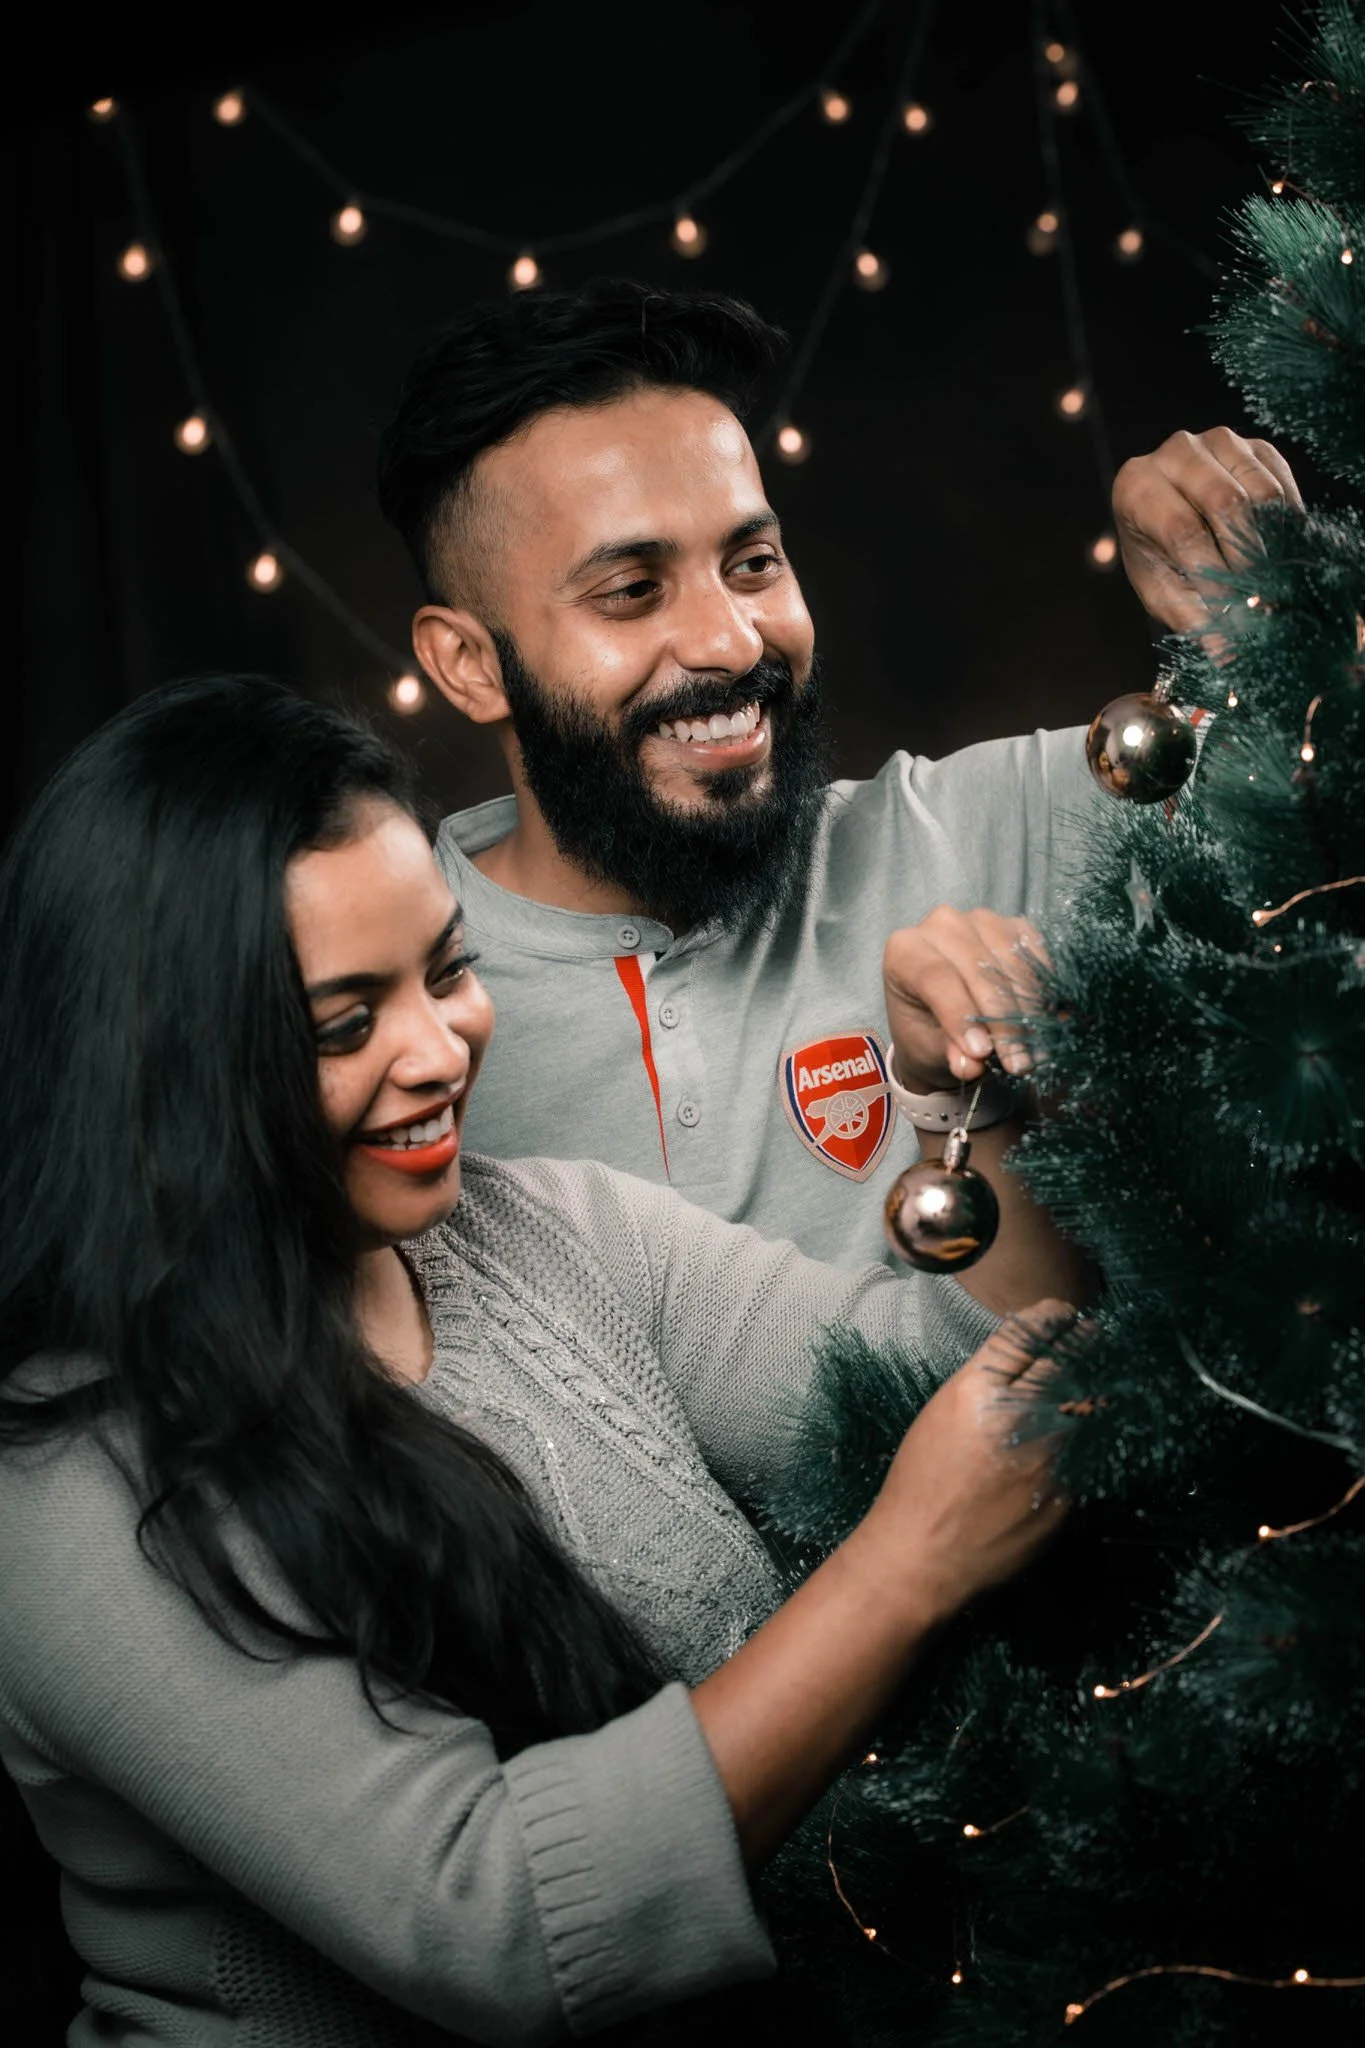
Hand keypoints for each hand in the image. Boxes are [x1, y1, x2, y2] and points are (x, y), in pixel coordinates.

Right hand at [865, 1301, 1073, 1622]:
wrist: (923, 1557)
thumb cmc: (921, 1482)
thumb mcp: (942, 1414)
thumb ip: (988, 1384)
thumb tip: (1031, 1358)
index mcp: (977, 1393)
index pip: (1028, 1335)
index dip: (1052, 1316)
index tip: (1064, 1312)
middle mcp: (1018, 1419)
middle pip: (1068, 1363)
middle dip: (1083, 1344)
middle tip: (1092, 1335)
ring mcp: (1048, 1459)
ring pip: (1085, 1409)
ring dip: (1087, 1393)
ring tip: (1086, 1385)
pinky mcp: (1066, 1495)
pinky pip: (1082, 1456)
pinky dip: (1079, 1445)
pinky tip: (1063, 1448)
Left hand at [884, 906, 1047, 1092]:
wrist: (945, 1016)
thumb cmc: (928, 1029)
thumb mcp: (930, 1047)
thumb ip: (948, 1052)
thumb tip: (971, 1065)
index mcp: (904, 949)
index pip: (937, 977)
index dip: (961, 1016)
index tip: (981, 1052)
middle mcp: (941, 924)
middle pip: (980, 970)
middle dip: (1002, 1021)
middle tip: (1018, 1063)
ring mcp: (981, 919)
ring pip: (1013, 963)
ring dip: (1030, 1010)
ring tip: (1037, 1051)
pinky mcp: (1015, 925)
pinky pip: (1038, 956)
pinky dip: (1046, 991)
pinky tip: (1050, 1022)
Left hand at [1113, 427, 1303, 638]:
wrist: (1172, 523)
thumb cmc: (1159, 558)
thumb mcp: (1163, 591)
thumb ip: (1193, 619)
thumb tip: (1231, 658)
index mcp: (1136, 484)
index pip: (1183, 530)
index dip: (1214, 576)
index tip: (1237, 614)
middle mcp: (1176, 451)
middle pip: (1227, 504)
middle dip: (1249, 560)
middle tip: (1265, 602)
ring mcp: (1219, 441)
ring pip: (1262, 492)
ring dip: (1273, 544)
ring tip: (1274, 582)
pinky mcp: (1256, 446)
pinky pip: (1282, 486)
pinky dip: (1287, 526)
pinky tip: (1280, 555)